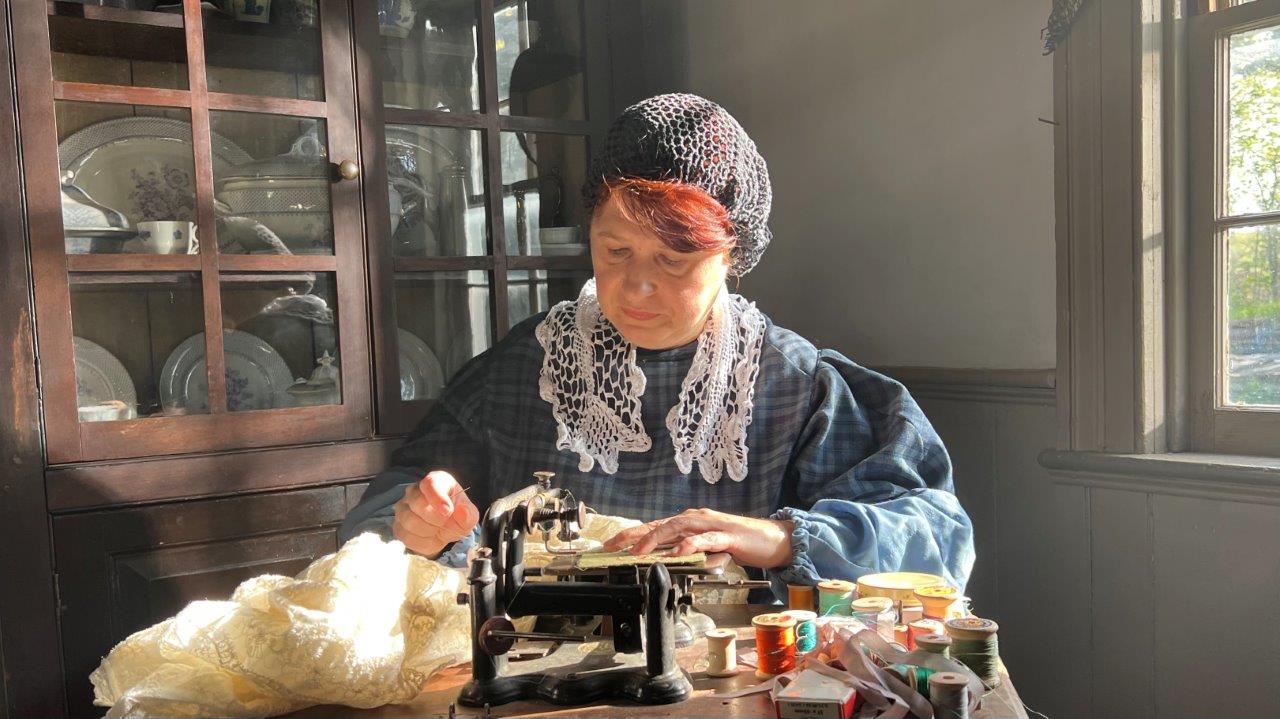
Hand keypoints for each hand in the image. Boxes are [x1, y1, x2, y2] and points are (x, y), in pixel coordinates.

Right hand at [392, 470, 479, 558]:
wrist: (444, 528)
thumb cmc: (456, 515)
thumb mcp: (469, 515)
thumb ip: (468, 513)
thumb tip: (462, 511)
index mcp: (435, 481)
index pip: (430, 483)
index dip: (437, 498)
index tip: (448, 511)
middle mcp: (414, 491)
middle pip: (417, 503)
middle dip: (436, 519)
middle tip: (445, 522)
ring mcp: (402, 508)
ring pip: (409, 521)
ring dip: (429, 531)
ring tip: (438, 530)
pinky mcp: (397, 526)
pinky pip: (405, 536)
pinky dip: (421, 542)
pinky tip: (429, 537)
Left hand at [602, 508, 794, 568]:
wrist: (773, 540)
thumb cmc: (740, 543)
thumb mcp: (708, 549)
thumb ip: (689, 553)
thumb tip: (668, 562)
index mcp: (691, 523)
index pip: (656, 526)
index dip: (632, 534)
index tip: (610, 545)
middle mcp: (698, 519)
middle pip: (661, 523)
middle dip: (635, 535)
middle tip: (613, 547)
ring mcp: (713, 525)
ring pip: (678, 527)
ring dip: (656, 538)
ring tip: (639, 552)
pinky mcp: (729, 535)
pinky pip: (705, 539)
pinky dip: (689, 545)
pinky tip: (678, 552)